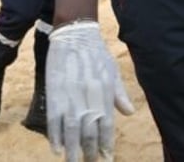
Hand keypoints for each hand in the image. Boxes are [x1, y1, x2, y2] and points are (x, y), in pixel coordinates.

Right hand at [47, 20, 134, 161]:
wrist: (74, 34)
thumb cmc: (96, 53)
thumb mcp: (112, 71)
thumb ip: (120, 94)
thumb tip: (129, 113)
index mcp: (105, 92)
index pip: (107, 124)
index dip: (107, 143)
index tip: (107, 157)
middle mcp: (89, 96)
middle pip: (90, 130)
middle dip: (91, 150)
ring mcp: (70, 96)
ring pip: (72, 129)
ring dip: (73, 149)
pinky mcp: (54, 92)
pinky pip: (54, 120)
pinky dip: (55, 136)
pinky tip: (57, 149)